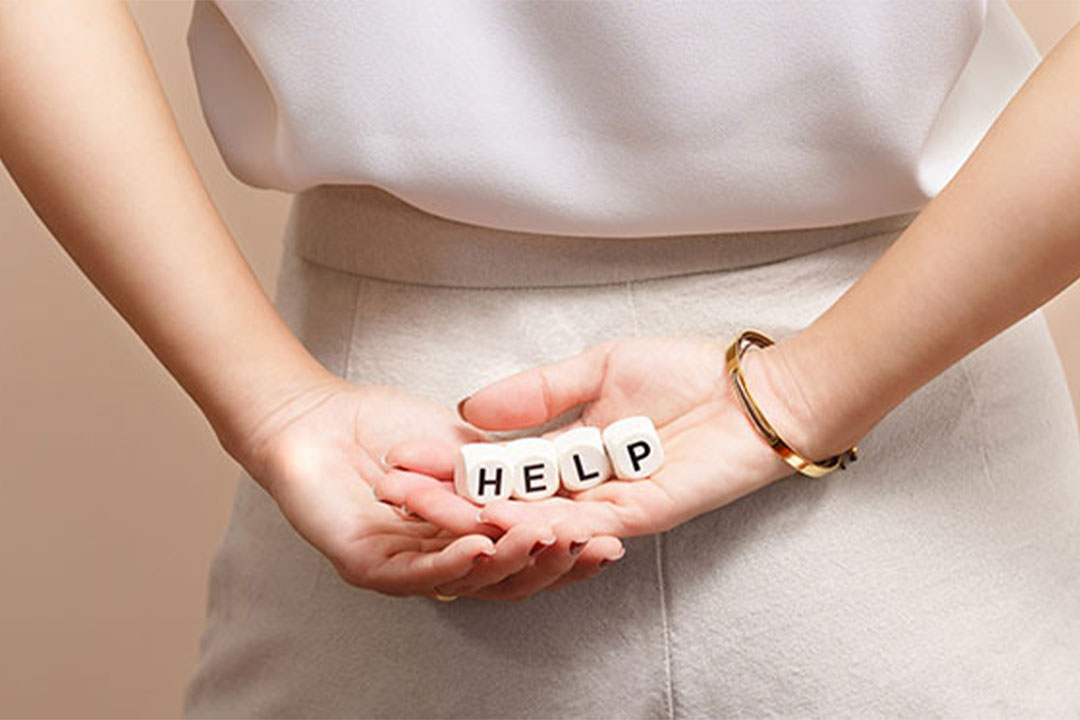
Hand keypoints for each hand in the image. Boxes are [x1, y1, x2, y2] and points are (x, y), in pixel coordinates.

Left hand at [231, 373, 621, 599]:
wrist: (320, 416)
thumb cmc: (386, 430)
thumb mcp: (467, 451)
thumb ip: (509, 473)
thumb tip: (566, 484)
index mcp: (466, 540)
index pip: (526, 559)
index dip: (568, 555)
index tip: (610, 540)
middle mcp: (439, 563)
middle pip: (507, 580)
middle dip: (554, 564)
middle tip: (591, 546)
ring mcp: (403, 571)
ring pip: (468, 581)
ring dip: (511, 562)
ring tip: (547, 542)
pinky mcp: (365, 568)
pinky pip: (416, 574)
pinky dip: (452, 562)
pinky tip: (482, 546)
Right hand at [381, 334, 825, 553]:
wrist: (754, 391)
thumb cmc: (687, 375)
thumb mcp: (596, 369)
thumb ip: (536, 391)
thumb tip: (472, 406)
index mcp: (572, 448)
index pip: (499, 461)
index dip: (450, 461)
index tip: (400, 455)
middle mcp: (585, 483)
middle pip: (509, 495)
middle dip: (452, 494)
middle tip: (397, 490)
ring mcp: (612, 502)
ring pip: (540, 517)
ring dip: (489, 514)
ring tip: (438, 507)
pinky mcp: (644, 514)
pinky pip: (590, 522)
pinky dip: (551, 523)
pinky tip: (512, 519)